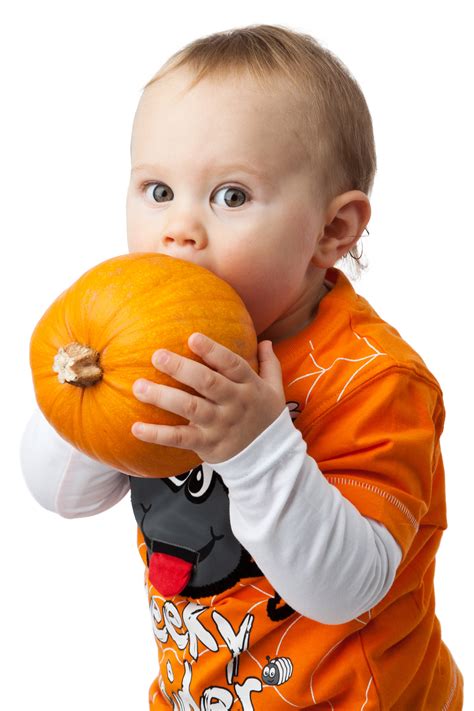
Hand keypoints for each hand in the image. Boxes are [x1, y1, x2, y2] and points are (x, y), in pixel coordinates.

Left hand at [131, 332, 285, 463]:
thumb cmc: (266, 418)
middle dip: (181, 368)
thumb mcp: (274, 390)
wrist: (270, 459)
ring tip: (139, 387)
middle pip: (207, 383)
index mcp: (249, 386)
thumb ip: (269, 364)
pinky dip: (157, 434)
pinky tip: (136, 428)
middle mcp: (234, 403)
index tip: (193, 338)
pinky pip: (180, 439)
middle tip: (157, 356)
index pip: (232, 365)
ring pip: (190, 408)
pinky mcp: (207, 444)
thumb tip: (266, 340)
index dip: (213, 351)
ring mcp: (219, 424)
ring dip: (163, 397)